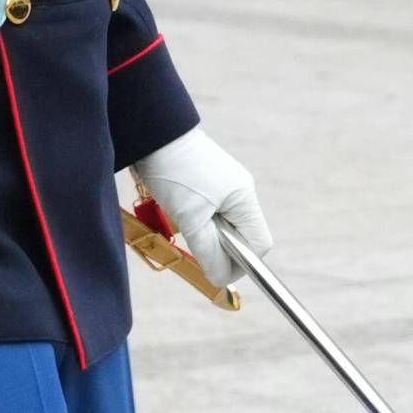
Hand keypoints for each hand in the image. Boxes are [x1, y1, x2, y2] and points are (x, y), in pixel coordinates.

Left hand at [136, 129, 272, 290]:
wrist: (153, 132)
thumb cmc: (174, 173)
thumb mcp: (191, 219)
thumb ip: (210, 252)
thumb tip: (221, 279)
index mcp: (244, 198)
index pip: (259, 244)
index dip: (241, 264)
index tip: (215, 268)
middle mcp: (240, 191)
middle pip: (241, 237)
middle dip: (219, 248)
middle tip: (193, 243)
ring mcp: (225, 185)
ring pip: (223, 226)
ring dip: (205, 235)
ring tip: (183, 223)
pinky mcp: (208, 181)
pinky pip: (210, 213)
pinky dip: (197, 221)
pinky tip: (179, 211)